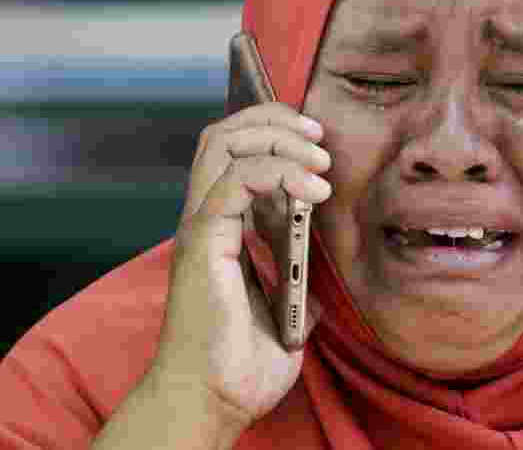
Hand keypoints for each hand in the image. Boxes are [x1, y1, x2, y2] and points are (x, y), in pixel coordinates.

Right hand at [149, 103, 331, 432]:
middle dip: (275, 121)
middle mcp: (207, 218)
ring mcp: (201, 226)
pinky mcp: (203, 240)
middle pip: (224, 135)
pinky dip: (277, 171)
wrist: (214, 401)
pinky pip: (235, 181)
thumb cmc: (241, 364)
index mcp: (224, 229)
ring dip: (279, 138)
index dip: (276, 134)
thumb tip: (316, 272)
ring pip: (224, 144)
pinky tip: (312, 191)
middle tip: (319, 136)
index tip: (319, 144)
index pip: (236, 153)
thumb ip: (295, 279)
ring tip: (320, 160)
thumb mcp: (285, 310)